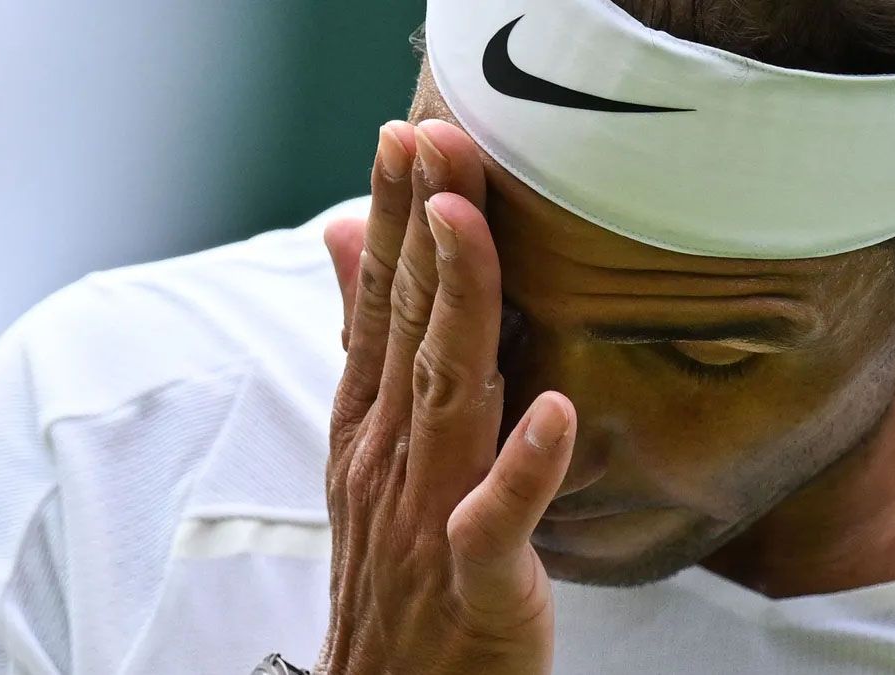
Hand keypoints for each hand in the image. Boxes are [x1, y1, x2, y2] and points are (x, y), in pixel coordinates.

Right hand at [317, 119, 576, 674]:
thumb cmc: (394, 564)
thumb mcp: (366, 450)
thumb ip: (365, 350)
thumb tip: (340, 249)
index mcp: (370, 426)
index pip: (378, 306)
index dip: (390, 220)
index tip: (404, 139)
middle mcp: (390, 457)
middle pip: (409, 327)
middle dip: (423, 228)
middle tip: (437, 140)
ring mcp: (428, 516)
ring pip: (446, 398)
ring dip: (459, 309)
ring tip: (468, 226)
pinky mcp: (476, 579)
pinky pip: (497, 519)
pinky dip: (523, 468)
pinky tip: (554, 411)